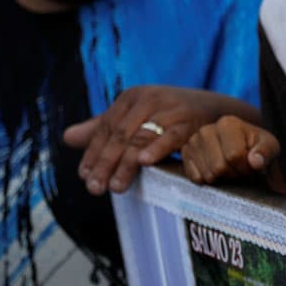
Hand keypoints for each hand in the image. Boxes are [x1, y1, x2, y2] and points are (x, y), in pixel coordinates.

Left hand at [61, 85, 259, 195]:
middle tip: (94, 188)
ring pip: (141, 139)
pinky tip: (144, 163)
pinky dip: (156, 149)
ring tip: (116, 187)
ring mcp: (170, 109)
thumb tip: (67, 138)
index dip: (93, 152)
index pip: (106, 127)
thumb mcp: (137, 118)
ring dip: (125, 165)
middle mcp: (148, 99)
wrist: (219, 110)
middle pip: (120, 135)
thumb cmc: (172, 116)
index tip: (84, 176)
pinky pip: (171, 137)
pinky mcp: (190, 121)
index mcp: (132, 97)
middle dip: (105, 163)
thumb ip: (104, 128)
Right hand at [182, 115, 282, 187]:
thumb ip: (266, 152)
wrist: (243, 150)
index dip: (245, 167)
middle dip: (233, 174)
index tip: (251, 164)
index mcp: (227, 123)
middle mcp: (206, 130)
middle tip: (240, 168)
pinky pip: (195, 177)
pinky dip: (208, 180)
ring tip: (229, 168)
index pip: (234, 156)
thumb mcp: (270, 147)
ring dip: (222, 178)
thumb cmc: (257, 148)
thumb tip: (255, 162)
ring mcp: (193, 142)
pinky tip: (216, 171)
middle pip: (219, 167)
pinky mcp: (186, 154)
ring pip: (207, 174)